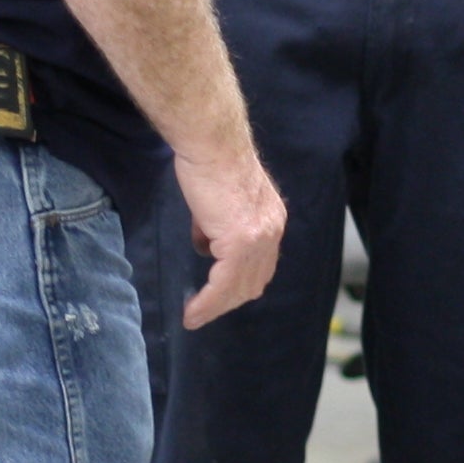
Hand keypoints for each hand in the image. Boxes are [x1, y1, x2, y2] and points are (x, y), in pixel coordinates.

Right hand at [173, 147, 286, 328]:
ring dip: (215, 307)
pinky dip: (207, 302)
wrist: (212, 144)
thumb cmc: (210, 163)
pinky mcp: (239, 241)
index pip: (261, 265)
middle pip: (253, 281)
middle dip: (228, 301)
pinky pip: (222, 284)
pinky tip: (192, 311)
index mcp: (271, 220)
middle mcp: (271, 232)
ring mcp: (258, 238)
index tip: (220, 296)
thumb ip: (216, 227)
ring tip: (194, 317)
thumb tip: (206, 247)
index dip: (240, 284)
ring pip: (238, 288)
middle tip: (203, 313)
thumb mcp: (219, 202)